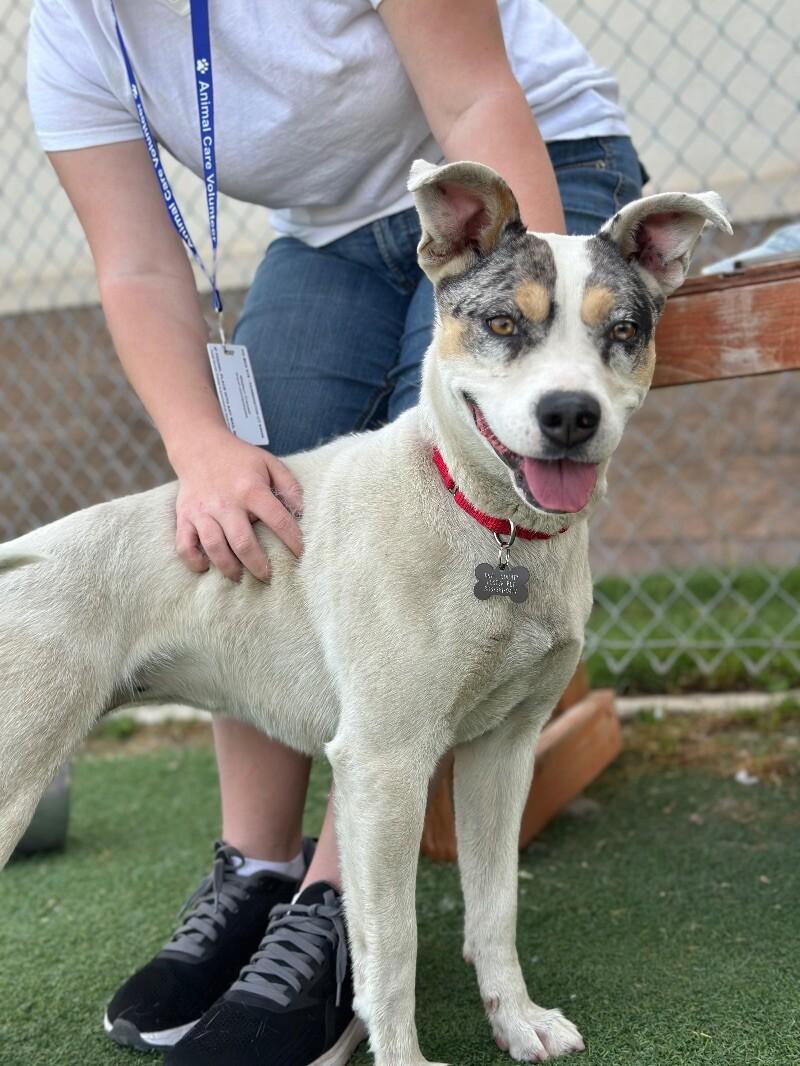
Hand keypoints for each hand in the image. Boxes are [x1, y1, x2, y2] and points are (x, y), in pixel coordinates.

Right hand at [171, 427, 303, 581]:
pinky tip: (206, 567)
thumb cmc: (239, 459)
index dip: (292, 540)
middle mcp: (226, 502)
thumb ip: (290, 485)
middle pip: (243, 542)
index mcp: (251, 489)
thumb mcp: (269, 463)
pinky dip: (194, 561)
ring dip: (229, 568)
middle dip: (258, 565)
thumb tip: (302, 511)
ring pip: (214, 547)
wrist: (199, 446)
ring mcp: (202, 511)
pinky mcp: (184, 517)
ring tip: (240, 577)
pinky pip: (184, 545)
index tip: (300, 554)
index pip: (277, 519)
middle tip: (268, 576)